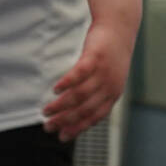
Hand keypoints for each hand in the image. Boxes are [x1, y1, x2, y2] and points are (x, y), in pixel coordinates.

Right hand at [44, 20, 134, 140]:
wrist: (119, 28)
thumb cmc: (109, 55)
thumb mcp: (108, 78)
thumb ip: (96, 94)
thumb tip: (75, 110)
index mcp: (113, 93)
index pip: (95, 117)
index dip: (78, 128)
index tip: (62, 137)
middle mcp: (110, 85)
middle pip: (85, 109)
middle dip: (65, 121)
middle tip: (48, 127)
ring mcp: (104, 72)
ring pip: (80, 95)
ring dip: (61, 106)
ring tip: (46, 111)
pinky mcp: (96, 58)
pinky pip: (79, 74)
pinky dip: (67, 83)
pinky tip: (55, 89)